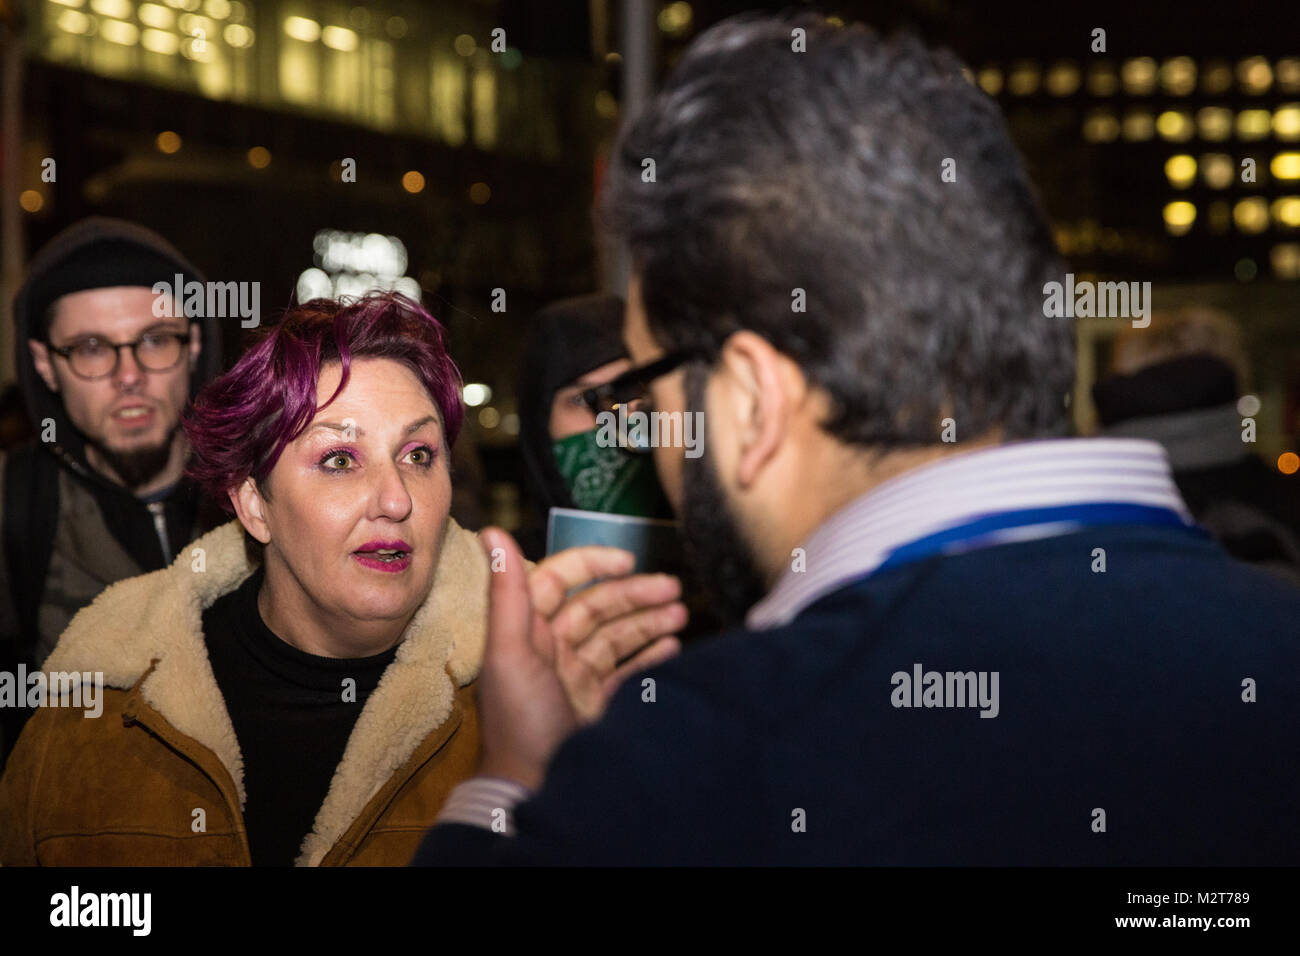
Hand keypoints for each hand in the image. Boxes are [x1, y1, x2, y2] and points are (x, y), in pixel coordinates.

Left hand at [475, 527, 684, 790]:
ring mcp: (575, 678)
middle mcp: (551, 650)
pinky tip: (673, 647)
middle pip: (597, 607)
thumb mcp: (511, 653)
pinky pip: (625, 672)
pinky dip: (649, 656)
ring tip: (681, 615)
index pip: (559, 580)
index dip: (592, 563)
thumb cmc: (519, 723)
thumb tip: (493, 532)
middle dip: (635, 595)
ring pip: (616, 636)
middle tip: (674, 589)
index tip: (628, 559)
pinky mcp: (595, 706)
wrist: (533, 791)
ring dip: (648, 622)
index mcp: (527, 631)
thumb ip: (508, 593)